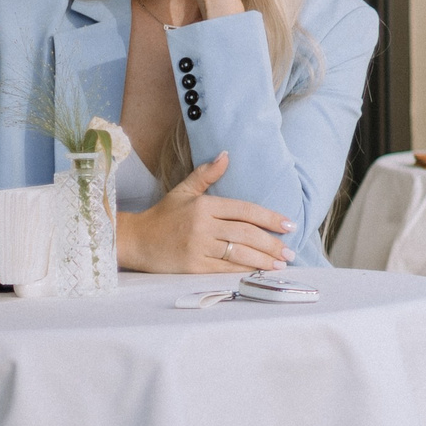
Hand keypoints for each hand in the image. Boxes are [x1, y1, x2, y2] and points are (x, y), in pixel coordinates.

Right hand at [118, 153, 295, 272]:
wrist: (134, 240)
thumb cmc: (162, 215)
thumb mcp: (183, 191)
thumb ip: (206, 174)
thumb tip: (227, 155)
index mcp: (204, 205)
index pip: (245, 211)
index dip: (270, 218)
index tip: (289, 225)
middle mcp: (203, 225)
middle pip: (247, 234)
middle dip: (272, 243)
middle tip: (290, 250)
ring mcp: (198, 247)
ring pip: (240, 253)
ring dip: (264, 259)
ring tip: (281, 263)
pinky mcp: (193, 266)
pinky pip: (225, 268)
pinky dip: (245, 269)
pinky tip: (259, 270)